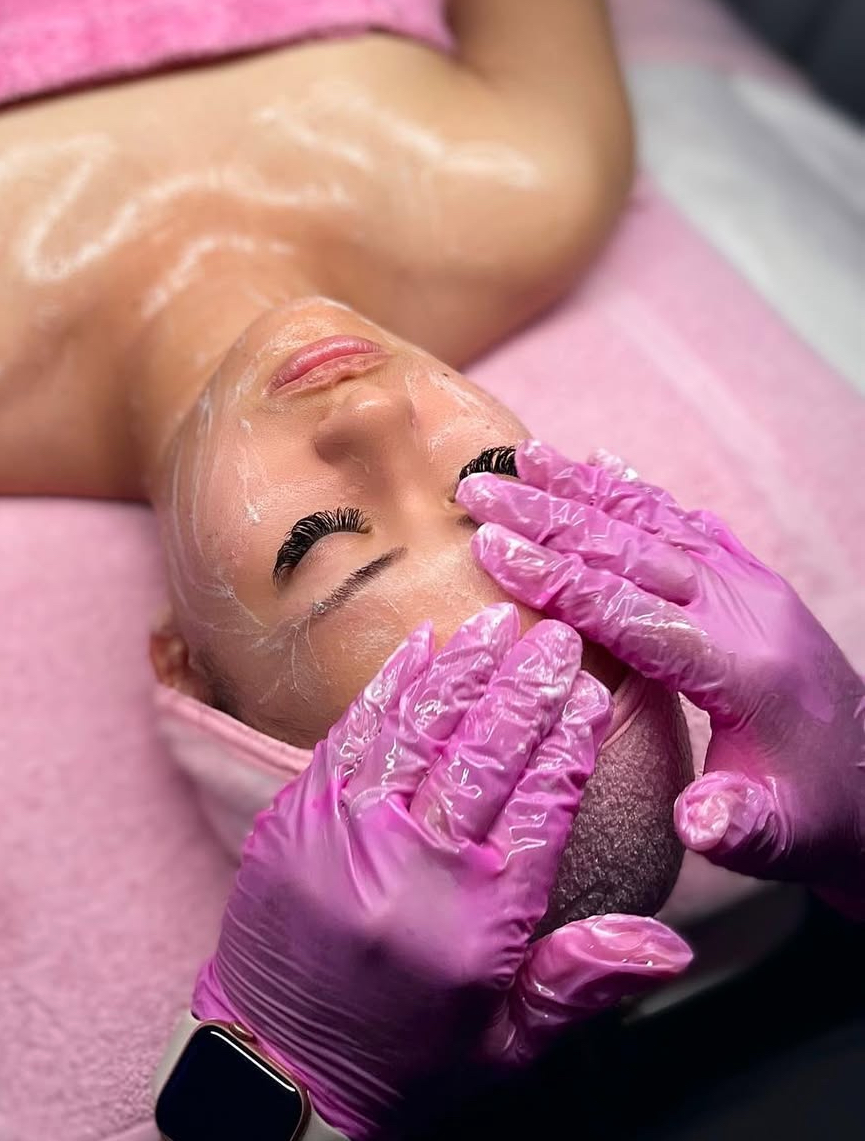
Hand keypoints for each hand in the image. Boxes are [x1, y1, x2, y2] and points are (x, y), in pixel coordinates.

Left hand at [191, 607, 691, 1139]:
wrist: (277, 1073)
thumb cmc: (406, 1062)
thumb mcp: (508, 1044)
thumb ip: (581, 981)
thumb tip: (670, 944)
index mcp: (475, 917)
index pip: (540, 807)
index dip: (571, 745)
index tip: (595, 696)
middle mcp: (410, 863)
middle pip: (482, 752)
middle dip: (526, 688)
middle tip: (558, 637)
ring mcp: (345, 832)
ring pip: (415, 727)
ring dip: (462, 668)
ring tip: (498, 621)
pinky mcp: (296, 817)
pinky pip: (350, 735)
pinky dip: (388, 687)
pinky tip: (419, 646)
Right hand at [457, 440, 864, 915]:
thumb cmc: (814, 818)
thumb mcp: (779, 838)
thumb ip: (737, 826)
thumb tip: (696, 824)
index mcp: (739, 667)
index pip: (633, 611)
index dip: (559, 580)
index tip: (492, 549)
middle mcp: (745, 610)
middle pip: (632, 549)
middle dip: (549, 517)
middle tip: (479, 491)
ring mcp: (751, 587)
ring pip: (655, 522)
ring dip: (582, 487)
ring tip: (519, 455)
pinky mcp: (753, 581)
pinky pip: (685, 522)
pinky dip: (635, 491)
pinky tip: (596, 464)